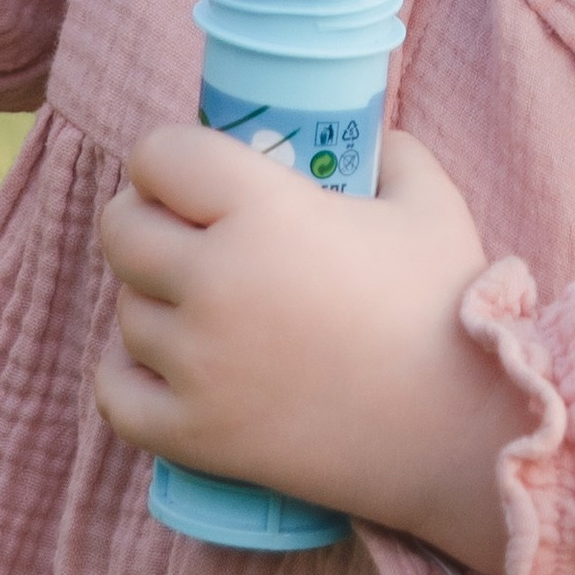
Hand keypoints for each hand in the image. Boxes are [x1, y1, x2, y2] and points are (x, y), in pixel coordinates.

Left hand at [95, 127, 533, 574]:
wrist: (459, 434)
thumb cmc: (447, 309)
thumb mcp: (430, 202)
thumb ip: (392, 151)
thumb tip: (368, 139)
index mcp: (262, 209)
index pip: (158, 156)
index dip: (166, 158)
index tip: (188, 174)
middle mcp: (214, 281)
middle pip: (122, 230)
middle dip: (145, 219)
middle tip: (183, 231)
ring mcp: (197, 364)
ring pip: (126, 308)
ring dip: (153, 298)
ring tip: (203, 302)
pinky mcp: (195, 435)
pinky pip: (115, 390)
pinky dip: (130, 373)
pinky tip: (167, 362)